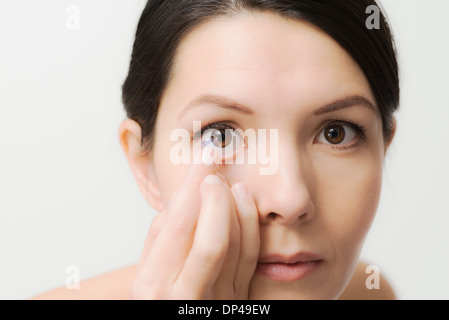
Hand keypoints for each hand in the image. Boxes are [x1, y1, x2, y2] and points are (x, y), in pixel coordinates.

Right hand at [130, 150, 259, 298]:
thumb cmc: (159, 298)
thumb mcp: (146, 272)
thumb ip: (160, 237)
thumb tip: (186, 195)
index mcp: (154, 284)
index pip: (179, 227)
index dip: (194, 186)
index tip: (205, 155)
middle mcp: (186, 296)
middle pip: (213, 240)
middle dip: (218, 198)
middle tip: (215, 171)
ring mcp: (218, 302)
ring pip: (238, 247)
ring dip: (238, 207)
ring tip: (232, 184)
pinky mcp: (239, 301)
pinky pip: (251, 259)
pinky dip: (250, 225)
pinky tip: (243, 204)